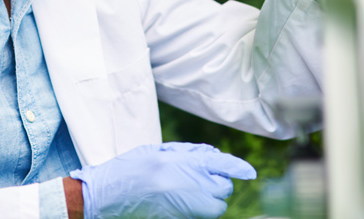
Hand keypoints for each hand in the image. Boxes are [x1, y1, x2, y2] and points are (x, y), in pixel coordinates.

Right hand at [69, 142, 256, 218]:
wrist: (113, 194)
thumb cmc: (132, 167)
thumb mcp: (160, 151)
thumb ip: (189, 152)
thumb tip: (212, 156)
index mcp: (187, 164)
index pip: (224, 165)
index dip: (239, 168)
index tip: (250, 173)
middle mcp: (193, 186)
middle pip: (223, 187)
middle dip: (216, 181)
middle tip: (196, 173)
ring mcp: (189, 206)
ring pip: (216, 205)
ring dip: (209, 196)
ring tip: (187, 187)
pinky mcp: (182, 218)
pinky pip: (202, 214)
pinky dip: (199, 207)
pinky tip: (180, 198)